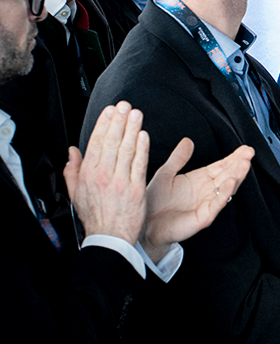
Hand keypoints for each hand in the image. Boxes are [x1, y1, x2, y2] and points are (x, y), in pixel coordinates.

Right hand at [64, 103, 147, 247]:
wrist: (110, 237)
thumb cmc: (96, 216)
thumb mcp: (76, 194)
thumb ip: (72, 171)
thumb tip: (72, 152)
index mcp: (89, 175)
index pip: (96, 143)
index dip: (104, 125)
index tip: (110, 111)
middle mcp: (103, 176)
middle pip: (111, 142)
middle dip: (118, 121)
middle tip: (125, 106)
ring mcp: (120, 181)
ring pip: (126, 150)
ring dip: (132, 129)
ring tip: (136, 115)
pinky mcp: (136, 189)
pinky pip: (139, 164)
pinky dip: (142, 148)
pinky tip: (144, 136)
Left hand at [142, 140, 253, 261]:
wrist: (146, 225)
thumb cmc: (155, 202)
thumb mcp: (165, 174)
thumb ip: (178, 158)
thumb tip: (188, 141)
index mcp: (201, 179)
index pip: (222, 166)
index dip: (233, 157)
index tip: (245, 148)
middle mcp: (208, 191)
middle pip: (228, 175)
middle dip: (240, 164)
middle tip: (249, 153)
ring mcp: (208, 203)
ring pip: (227, 188)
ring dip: (237, 175)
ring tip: (244, 163)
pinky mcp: (204, 217)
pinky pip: (217, 204)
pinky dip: (225, 193)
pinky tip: (231, 182)